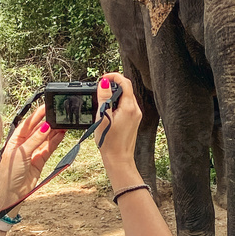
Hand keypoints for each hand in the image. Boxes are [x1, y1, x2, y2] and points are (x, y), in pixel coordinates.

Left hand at [0, 104, 64, 210]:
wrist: (10, 193)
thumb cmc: (8, 173)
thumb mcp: (21, 153)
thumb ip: (35, 140)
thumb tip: (45, 127)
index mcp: (15, 139)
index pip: (28, 123)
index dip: (37, 115)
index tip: (46, 107)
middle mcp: (24, 145)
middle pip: (38, 130)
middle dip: (48, 122)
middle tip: (58, 114)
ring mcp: (32, 153)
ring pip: (45, 139)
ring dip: (54, 132)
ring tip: (63, 123)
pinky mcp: (39, 161)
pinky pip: (49, 148)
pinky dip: (55, 142)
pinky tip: (61, 134)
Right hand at [95, 74, 141, 188]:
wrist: (118, 159)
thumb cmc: (110, 142)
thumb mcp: (103, 117)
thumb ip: (104, 98)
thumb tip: (104, 82)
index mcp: (129, 107)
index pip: (125, 82)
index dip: (113, 76)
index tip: (102, 79)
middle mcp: (135, 110)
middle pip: (126, 89)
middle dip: (112, 85)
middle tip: (99, 89)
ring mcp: (135, 115)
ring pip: (125, 97)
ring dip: (114, 95)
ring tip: (101, 101)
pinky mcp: (133, 120)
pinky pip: (125, 106)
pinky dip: (116, 103)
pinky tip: (107, 111)